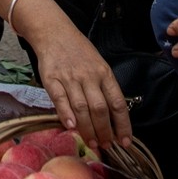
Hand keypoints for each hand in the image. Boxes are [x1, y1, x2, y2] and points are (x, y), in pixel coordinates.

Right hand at [34, 28, 132, 148]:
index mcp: (104, 73)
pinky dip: (66, 114)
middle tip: (106, 145)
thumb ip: (104, 89)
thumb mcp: (99, 66)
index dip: (123, 124)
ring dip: (88, 129)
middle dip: (105, 131)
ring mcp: (70, 78)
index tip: (125, 141)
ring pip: (81, 107)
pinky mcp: (52, 79)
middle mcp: (89, 76)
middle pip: (100, 108)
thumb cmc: (79, 52)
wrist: (54, 33)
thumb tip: (113, 118)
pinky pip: (60, 99)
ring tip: (92, 143)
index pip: (117, 103)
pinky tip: (71, 127)